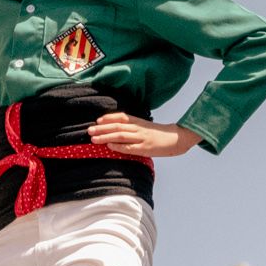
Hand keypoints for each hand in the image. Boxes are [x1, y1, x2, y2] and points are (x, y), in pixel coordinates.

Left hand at [86, 115, 202, 156]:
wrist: (176, 138)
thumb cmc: (158, 134)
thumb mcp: (145, 126)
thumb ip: (132, 127)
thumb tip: (116, 130)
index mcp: (139, 122)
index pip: (121, 117)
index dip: (108, 118)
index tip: (97, 120)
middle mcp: (138, 128)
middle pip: (117, 126)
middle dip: (102, 128)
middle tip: (89, 130)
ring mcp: (141, 138)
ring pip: (120, 136)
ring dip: (106, 137)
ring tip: (94, 139)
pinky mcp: (145, 149)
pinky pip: (129, 147)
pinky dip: (118, 147)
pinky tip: (109, 147)